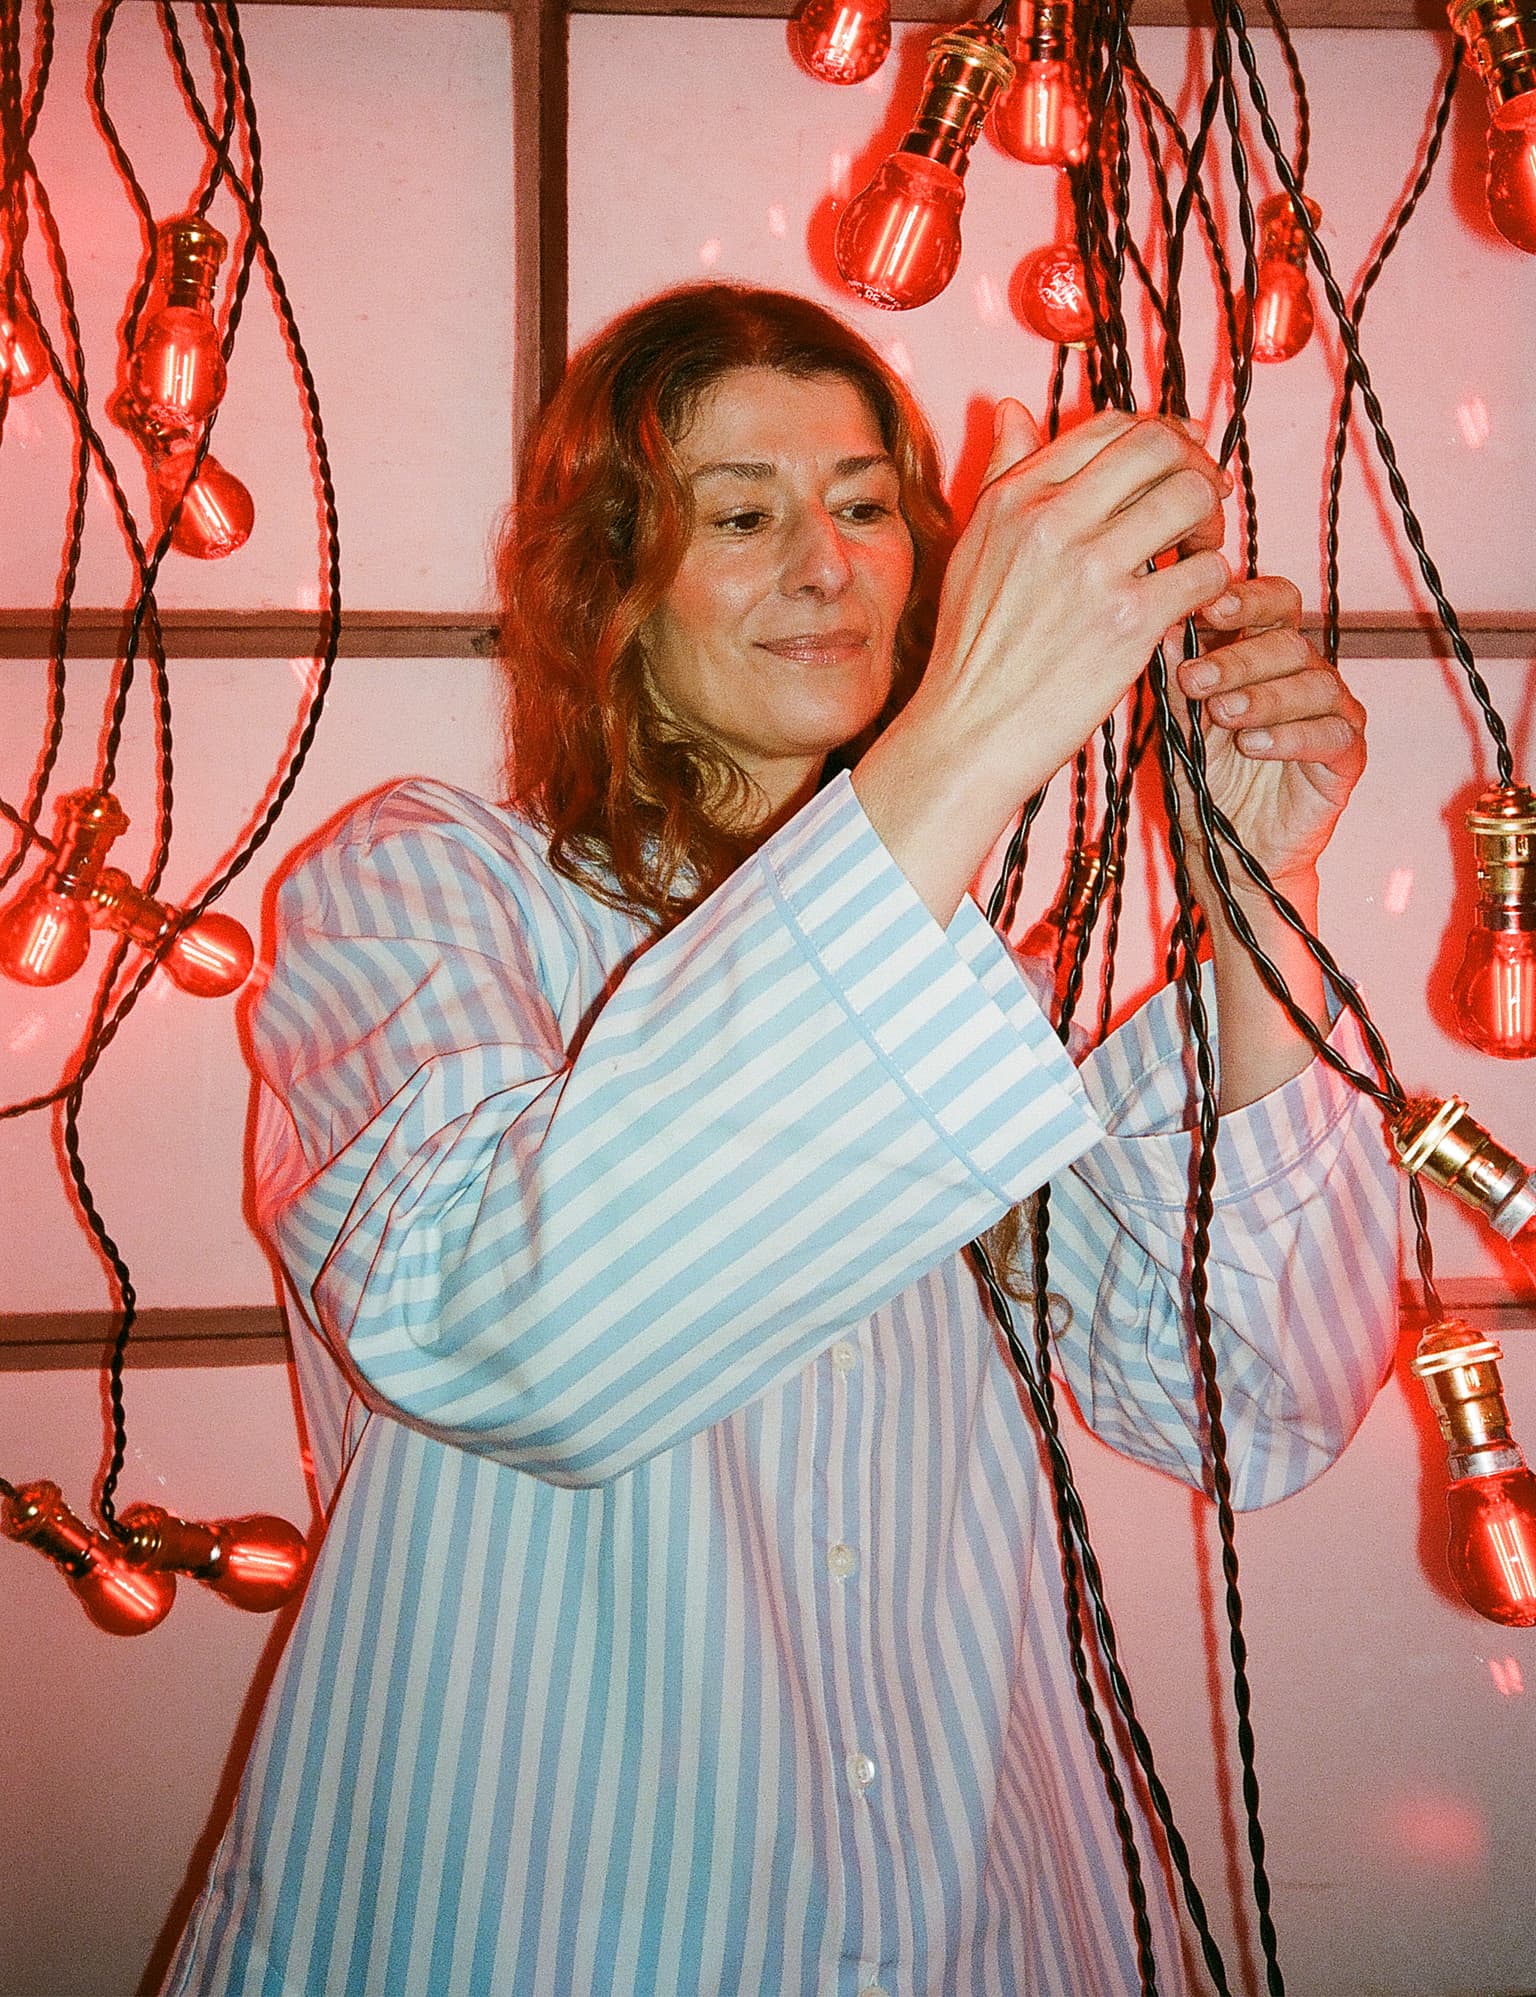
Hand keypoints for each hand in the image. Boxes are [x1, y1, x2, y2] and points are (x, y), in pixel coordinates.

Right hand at [854, 400, 1230, 924]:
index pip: (1109, 427)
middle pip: (1159, 446)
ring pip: (1192, 497)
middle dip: (1196, 464)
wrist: (968, 734)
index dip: (1159, 434)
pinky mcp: (1129, 622)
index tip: (1178, 457)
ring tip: (1202, 548)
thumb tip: (1012, 408)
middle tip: (1203, 499)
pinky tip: (1194, 601)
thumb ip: (1001, 474)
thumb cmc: (970, 652)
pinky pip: (1205, 571)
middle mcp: (1053, 521)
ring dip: (1211, 519)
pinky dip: (1213, 581)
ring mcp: (1093, 570)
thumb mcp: (971, 548)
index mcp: (1014, 499)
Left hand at [1172, 576, 1366, 898]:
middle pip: (1288, 642)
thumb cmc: (1207, 778)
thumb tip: (1167, 626)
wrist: (1228, 849)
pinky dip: (1292, 737)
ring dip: (1263, 697)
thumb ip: (1180, 681)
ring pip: (1314, 684)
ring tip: (1224, 716)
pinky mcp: (1346, 756)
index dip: (1247, 600)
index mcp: (1267, 655)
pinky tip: (1255, 746)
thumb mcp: (1184, 726)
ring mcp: (1332, 713)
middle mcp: (1305, 675)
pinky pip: (1332, 734)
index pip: (1273, 604)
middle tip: (1196, 680)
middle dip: (1238, 659)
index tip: (1208, 610)